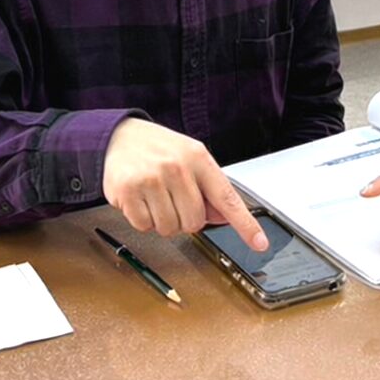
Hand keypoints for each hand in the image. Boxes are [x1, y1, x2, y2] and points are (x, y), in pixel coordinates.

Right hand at [102, 118, 267, 249]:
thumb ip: (209, 188)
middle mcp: (177, 167)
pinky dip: (143, 219)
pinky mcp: (128, 192)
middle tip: (173, 198)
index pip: (227, 198)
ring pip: (169, 228)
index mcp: (198, 158)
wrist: (120, 136)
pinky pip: (144, 226)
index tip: (259, 243)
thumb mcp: (190, 159)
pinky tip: (140, 198)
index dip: (245, 224)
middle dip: (184, 218)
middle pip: (195, 222)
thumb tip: (226, 218)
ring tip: (155, 196)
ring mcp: (152, 179)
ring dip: (162, 220)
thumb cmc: (159, 150)